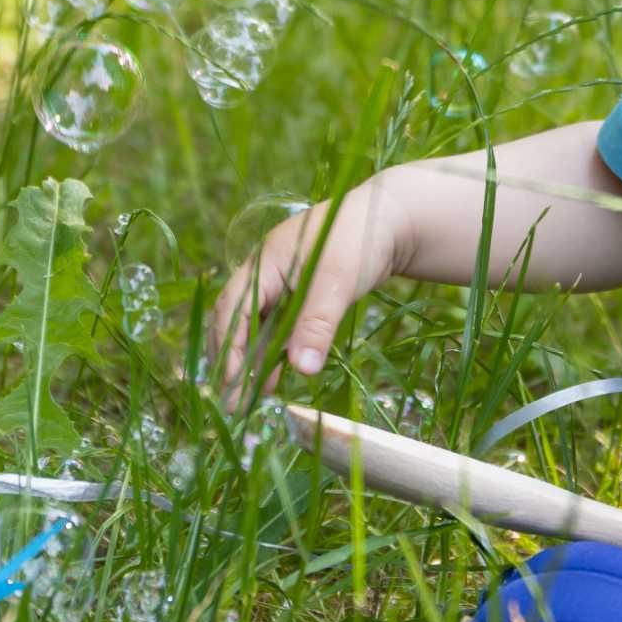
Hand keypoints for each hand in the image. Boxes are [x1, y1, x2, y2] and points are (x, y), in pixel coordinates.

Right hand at [206, 174, 411, 407]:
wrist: (391, 220)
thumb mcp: (336, 282)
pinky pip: (278, 326)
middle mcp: (267, 273)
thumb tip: (300, 368)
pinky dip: (274, 350)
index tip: (232, 382)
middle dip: (233, 359)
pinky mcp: (300, 294)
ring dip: (253, 359)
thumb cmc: (359, 241)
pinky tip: (275, 376)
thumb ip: (316, 324)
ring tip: (252, 398)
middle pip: (237, 319)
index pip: (234, 307)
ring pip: (257, 327)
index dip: (230, 346)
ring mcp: (282, 283)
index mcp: (266, 261)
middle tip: (232, 401)